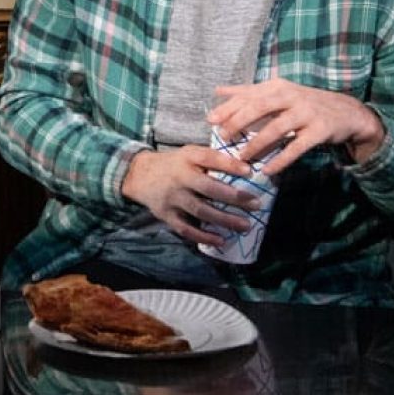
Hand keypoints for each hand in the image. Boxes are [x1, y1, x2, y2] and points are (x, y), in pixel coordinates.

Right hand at [120, 147, 258, 245]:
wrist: (138, 174)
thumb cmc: (173, 164)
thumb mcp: (188, 153)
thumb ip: (211, 159)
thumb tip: (246, 168)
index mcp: (186, 158)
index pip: (209, 158)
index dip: (230, 164)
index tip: (249, 171)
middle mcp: (179, 177)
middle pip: (208, 188)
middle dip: (234, 197)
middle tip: (256, 204)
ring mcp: (172, 197)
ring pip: (201, 211)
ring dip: (225, 220)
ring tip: (245, 226)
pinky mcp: (166, 214)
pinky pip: (186, 228)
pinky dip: (204, 236)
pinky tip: (221, 241)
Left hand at [207, 78, 385, 175]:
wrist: (348, 112)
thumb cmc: (304, 103)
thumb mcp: (278, 92)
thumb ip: (248, 92)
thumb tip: (218, 90)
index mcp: (277, 87)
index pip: (248, 95)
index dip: (228, 107)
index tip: (210, 120)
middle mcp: (291, 96)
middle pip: (259, 107)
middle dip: (238, 122)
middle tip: (223, 136)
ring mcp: (307, 113)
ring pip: (276, 129)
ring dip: (257, 144)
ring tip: (241, 157)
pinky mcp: (320, 131)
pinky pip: (297, 147)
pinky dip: (281, 160)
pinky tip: (267, 170)